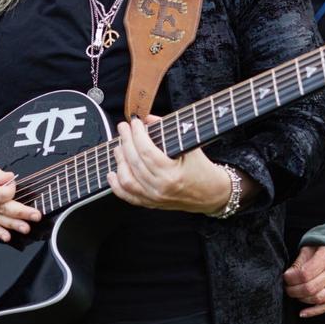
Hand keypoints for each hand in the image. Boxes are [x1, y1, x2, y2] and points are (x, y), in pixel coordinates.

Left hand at [106, 115, 232, 212]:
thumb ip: (168, 130)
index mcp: (172, 175)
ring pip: (127, 180)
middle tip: (123, 128)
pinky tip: (112, 172)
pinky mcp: (150, 204)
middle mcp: (160, 188)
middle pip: (134, 162)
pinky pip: (127, 196)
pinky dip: (116, 184)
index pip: (146, 151)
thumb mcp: (191, 146)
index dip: (137, 134)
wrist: (212, 194)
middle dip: (126, 141)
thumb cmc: (203, 169)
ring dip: (119, 160)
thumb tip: (148, 119)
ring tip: (119, 146)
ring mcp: (154, 198)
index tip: (134, 122)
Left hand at [283, 245, 324, 317]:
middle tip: (287, 287)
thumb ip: (299, 262)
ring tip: (295, 293)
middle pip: (310, 288)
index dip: (291, 278)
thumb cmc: (322, 249)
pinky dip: (313, 312)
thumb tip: (287, 276)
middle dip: (293, 290)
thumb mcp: (309, 248)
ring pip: (318, 299)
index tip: (285, 277)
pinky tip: (302, 312)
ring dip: (302, 299)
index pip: (305, 273)